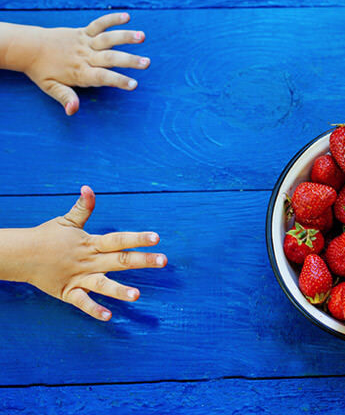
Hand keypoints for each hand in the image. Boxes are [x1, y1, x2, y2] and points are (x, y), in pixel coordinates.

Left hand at [23, 13, 149, 115]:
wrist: (28, 47)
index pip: (102, 78)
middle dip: (129, 61)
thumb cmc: (42, 71)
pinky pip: (98, 24)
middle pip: (110, 58)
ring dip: (125, 37)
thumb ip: (65, 98)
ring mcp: (84, 43)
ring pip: (107, 39)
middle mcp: (84, 57)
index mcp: (80, 73)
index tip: (134, 84)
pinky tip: (127, 16)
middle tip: (146, 62)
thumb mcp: (51, 88)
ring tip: (142, 36)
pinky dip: (112, 19)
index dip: (118, 81)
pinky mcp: (82, 32)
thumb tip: (72, 111)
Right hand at [24, 186, 165, 320]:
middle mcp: (89, 261)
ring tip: (137, 295)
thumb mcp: (67, 220)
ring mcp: (79, 277)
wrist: (20, 255)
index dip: (137, 238)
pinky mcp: (68, 292)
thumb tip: (88, 188)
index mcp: (92, 243)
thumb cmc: (48, 236)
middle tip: (164, 261)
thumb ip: (83, 207)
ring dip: (120, 290)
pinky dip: (94, 310)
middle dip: (143, 261)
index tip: (156, 237)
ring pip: (102, 285)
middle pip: (120, 261)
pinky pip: (82, 303)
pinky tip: (108, 316)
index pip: (118, 239)